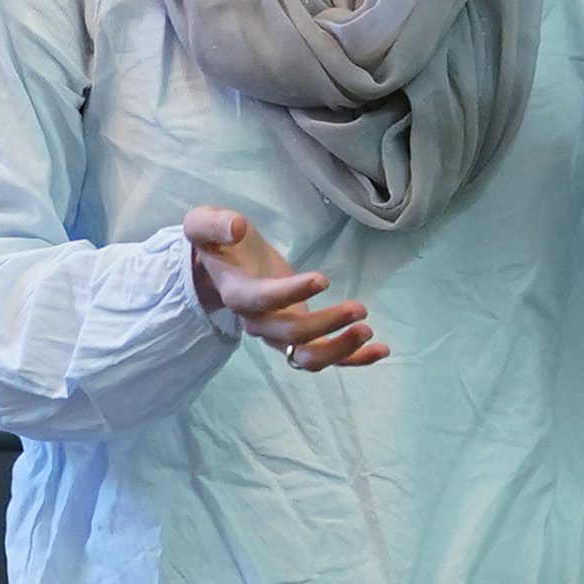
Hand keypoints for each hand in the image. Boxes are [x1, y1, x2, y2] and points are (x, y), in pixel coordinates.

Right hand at [186, 205, 382, 371]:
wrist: (219, 269)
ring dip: (339, 349)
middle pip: (291, 335)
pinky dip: (352, 358)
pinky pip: (324, 356)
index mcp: (237, 295)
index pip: (263, 301)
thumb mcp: (203, 224)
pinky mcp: (299, 335)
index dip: (291, 294)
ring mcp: (278, 334)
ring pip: (307, 357)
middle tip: (360, 309)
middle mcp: (258, 323)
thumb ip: (213, 224)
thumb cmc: (218, 244)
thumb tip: (235, 227)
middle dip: (326, 325)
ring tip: (368, 330)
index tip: (322, 278)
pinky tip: (380, 349)